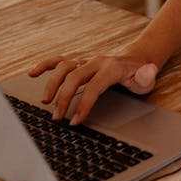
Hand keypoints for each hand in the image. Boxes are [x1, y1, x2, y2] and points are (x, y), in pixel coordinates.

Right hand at [28, 55, 159, 124]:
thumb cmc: (139, 73)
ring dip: (52, 84)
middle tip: (57, 118)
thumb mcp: (147, 78)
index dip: (83, 105)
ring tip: (44, 102)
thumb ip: (146, 76)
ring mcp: (85, 60)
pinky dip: (44, 65)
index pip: (94, 87)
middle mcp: (95, 61)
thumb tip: (148, 71)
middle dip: (64, 98)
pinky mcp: (77, 61)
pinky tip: (32, 73)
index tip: (75, 121)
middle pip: (74, 77)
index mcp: (111, 67)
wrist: (135, 59)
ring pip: (63, 66)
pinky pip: (58, 60)